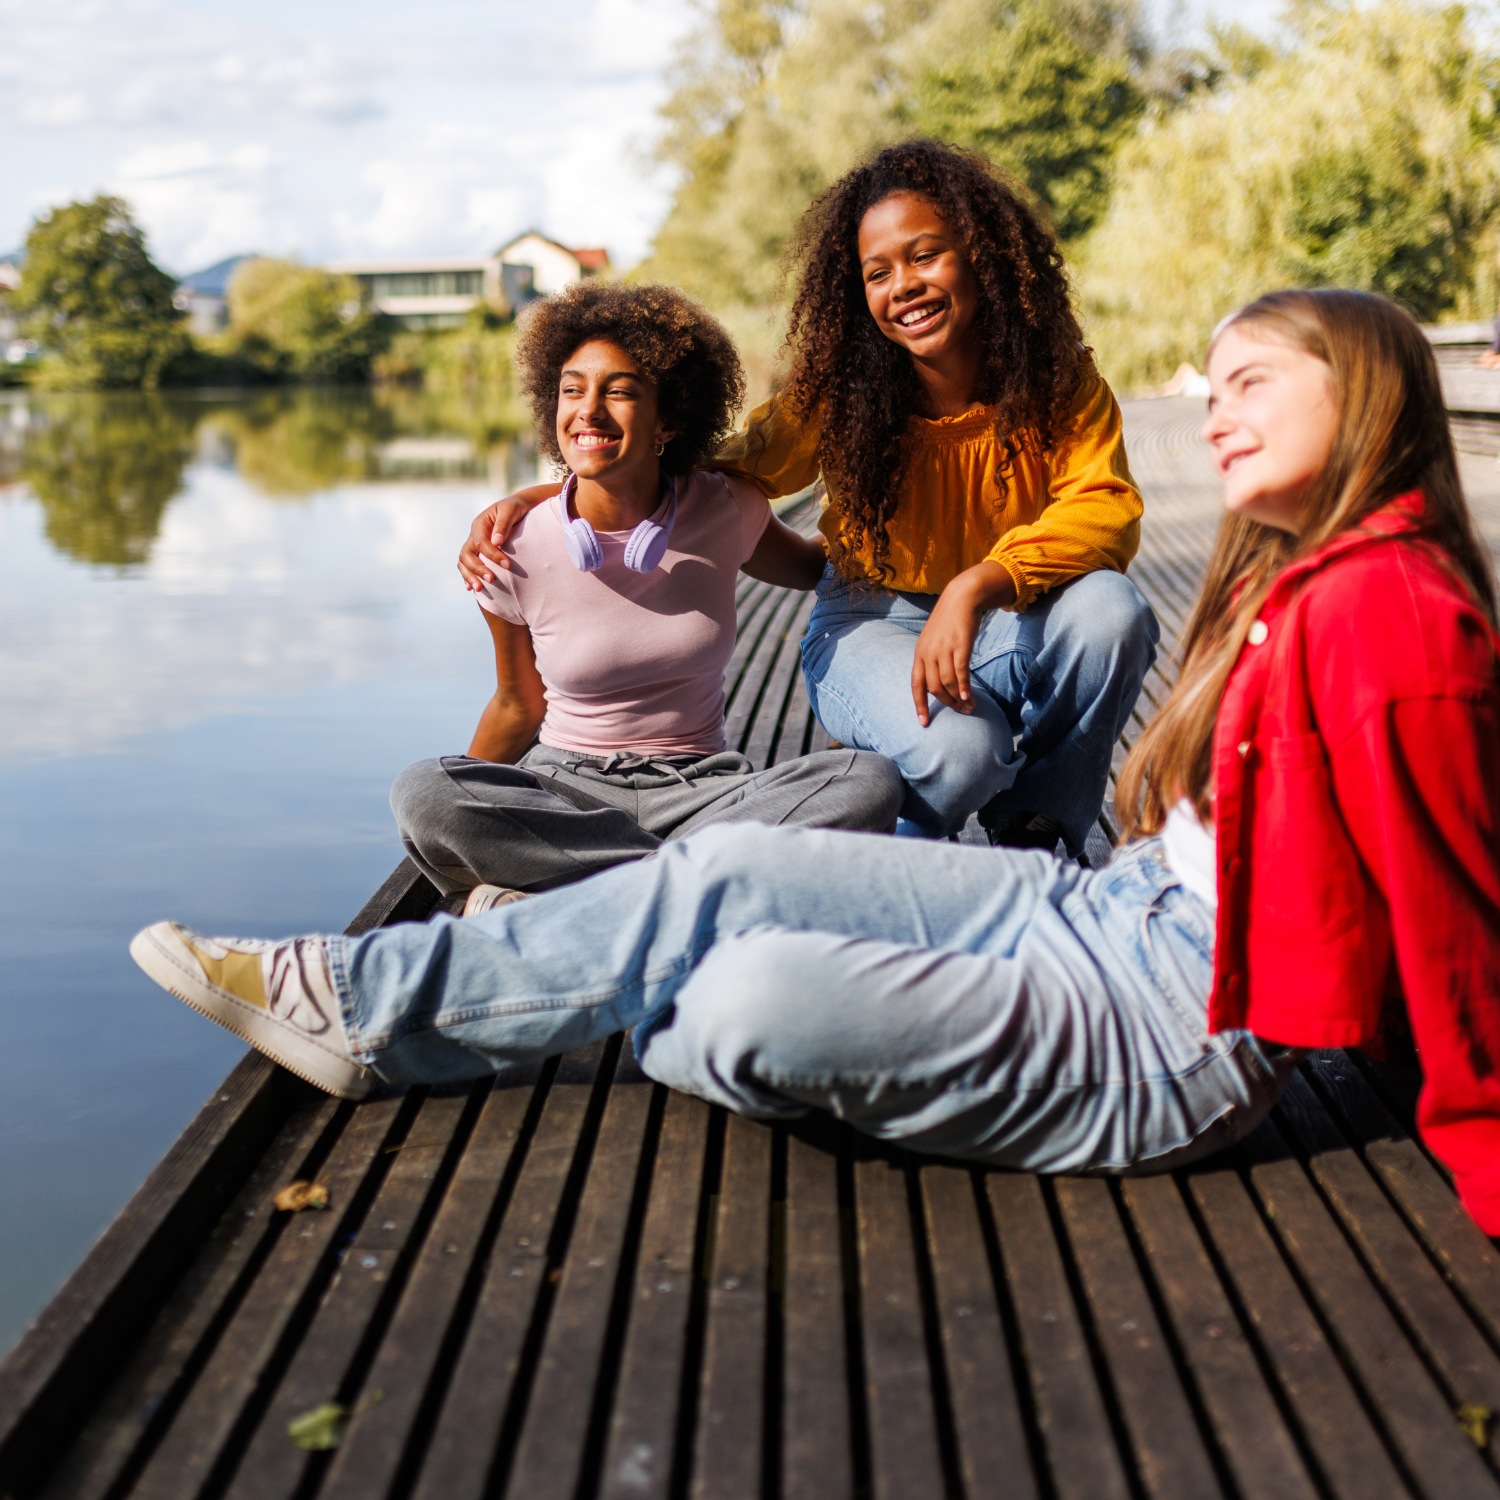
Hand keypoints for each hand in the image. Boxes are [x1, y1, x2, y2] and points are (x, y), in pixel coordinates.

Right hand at [458, 484, 559, 588]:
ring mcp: (473, 545)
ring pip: (463, 562)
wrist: (516, 509)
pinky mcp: (478, 553)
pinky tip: (471, 588)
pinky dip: (467, 576)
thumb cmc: (514, 508)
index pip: (481, 543)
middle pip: (466, 554)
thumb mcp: (510, 510)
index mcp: (479, 524)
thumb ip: (503, 525)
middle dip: (477, 568)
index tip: (508, 565)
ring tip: (480, 588)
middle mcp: (473, 535)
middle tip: (492, 579)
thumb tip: (496, 542)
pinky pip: (467, 566)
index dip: (493, 555)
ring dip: (470, 576)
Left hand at [910, 562, 1016, 726]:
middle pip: (934, 688)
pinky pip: (960, 671)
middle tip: (961, 712)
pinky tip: (969, 696)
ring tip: (970, 705)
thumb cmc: (949, 622)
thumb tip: (936, 684)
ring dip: (959, 698)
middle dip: (947, 704)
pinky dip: (964, 686)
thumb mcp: (933, 641)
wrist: (961, 598)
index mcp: (919, 654)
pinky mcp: (959, 645)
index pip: (916, 685)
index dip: (919, 705)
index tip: (924, 722)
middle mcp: (928, 653)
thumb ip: (932, 661)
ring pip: (948, 683)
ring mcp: (943, 649)